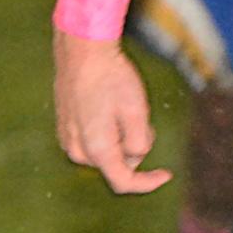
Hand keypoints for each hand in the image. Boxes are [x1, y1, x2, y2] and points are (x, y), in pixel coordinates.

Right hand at [53, 31, 171, 193]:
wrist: (83, 49)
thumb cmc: (112, 77)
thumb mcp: (137, 110)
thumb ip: (139, 142)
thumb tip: (135, 157)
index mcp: (96, 150)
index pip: (123, 182)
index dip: (147, 183)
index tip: (167, 174)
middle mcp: (77, 150)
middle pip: (117, 162)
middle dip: (134, 144)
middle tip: (140, 110)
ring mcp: (67, 138)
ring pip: (106, 148)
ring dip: (121, 134)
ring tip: (122, 100)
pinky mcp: (65, 125)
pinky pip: (93, 136)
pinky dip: (108, 126)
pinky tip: (109, 99)